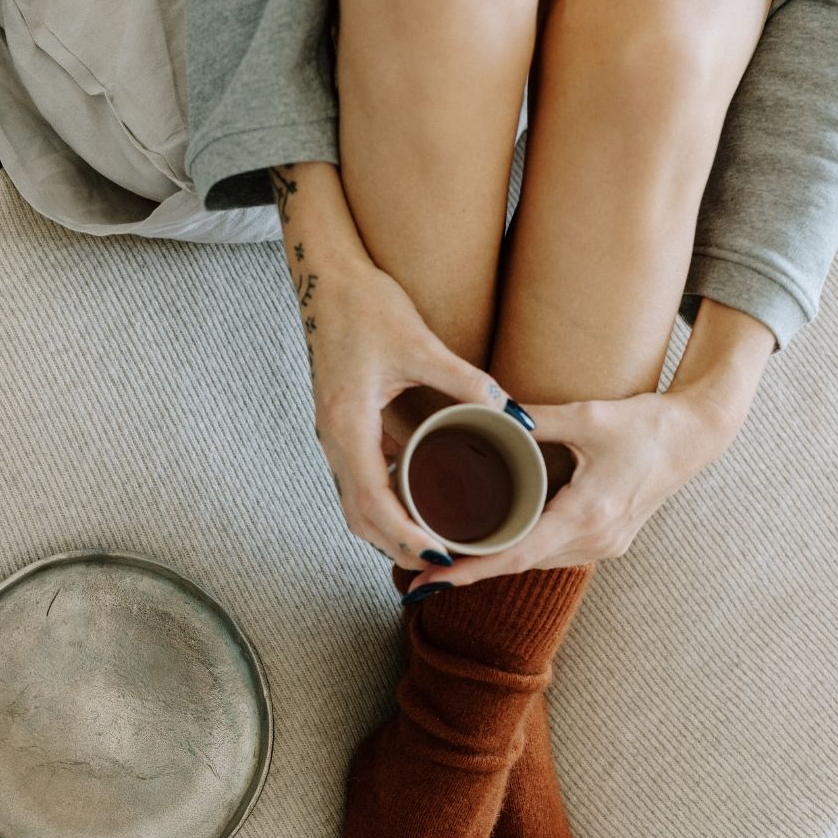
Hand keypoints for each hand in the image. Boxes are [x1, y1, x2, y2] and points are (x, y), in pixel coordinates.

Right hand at [309, 256, 528, 569]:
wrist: (326, 278)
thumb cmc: (365, 306)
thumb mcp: (419, 342)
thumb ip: (465, 379)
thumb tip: (511, 411)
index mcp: (346, 425)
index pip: (371, 502)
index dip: (403, 534)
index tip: (438, 552)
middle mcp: (332, 439)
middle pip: (358, 517)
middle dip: (397, 544)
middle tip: (443, 560)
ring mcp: (332, 436)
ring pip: (354, 504)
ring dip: (387, 530)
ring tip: (432, 542)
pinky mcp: (341, 428)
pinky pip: (358, 480)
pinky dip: (383, 503)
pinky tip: (416, 503)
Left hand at [404, 386, 742, 589]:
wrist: (695, 437)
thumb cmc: (646, 424)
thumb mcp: (589, 416)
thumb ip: (536, 419)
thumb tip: (487, 415)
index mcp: (587, 514)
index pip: (516, 554)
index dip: (469, 571)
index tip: (431, 581)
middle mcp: (595, 539)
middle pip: (520, 565)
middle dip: (470, 573)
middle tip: (418, 578)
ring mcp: (603, 545)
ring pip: (536, 563)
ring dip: (495, 566)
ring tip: (446, 566)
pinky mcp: (607, 541)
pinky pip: (553, 554)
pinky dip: (521, 553)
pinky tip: (493, 548)